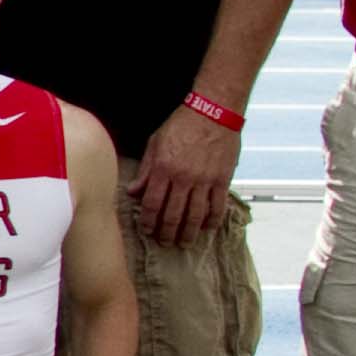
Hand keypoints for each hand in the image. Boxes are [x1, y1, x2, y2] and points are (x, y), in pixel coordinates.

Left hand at [131, 105, 240, 247]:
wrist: (213, 112)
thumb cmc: (181, 125)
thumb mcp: (155, 144)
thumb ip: (146, 171)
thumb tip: (132, 192)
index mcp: (163, 169)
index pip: (152, 204)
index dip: (148, 222)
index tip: (147, 231)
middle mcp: (183, 178)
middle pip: (173, 214)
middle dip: (167, 233)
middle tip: (165, 243)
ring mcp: (205, 180)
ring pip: (195, 215)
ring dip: (189, 232)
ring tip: (184, 243)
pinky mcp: (223, 179)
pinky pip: (218, 206)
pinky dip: (212, 220)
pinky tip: (208, 229)